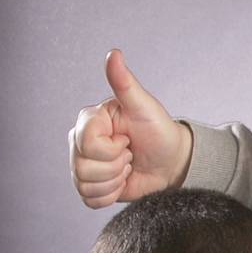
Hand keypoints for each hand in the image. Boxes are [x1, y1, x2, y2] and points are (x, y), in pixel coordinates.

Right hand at [69, 48, 193, 207]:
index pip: (88, 144)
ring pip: (86, 184)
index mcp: (89, 120)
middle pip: (84, 167)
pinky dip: (110, 195)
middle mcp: (79, 142)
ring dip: (114, 181)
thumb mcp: (144, 106)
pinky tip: (122, 182)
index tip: (128, 140)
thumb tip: (113, 53)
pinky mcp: (90, 186)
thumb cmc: (160, 131)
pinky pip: (89, 199)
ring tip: (127, 167)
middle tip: (130, 154)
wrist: (172, 162)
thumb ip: (125, 83)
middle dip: (116, 166)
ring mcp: (83, 165)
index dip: (112, 148)